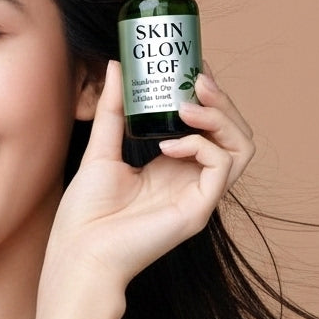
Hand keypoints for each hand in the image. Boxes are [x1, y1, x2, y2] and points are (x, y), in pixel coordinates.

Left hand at [42, 62, 253, 307]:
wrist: (78, 253)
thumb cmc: (85, 214)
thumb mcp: (101, 150)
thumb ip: (114, 110)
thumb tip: (118, 65)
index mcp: (173, 167)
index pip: (210, 125)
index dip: (208, 95)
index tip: (194, 65)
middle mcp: (192, 181)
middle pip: (234, 133)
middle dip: (222, 100)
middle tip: (197, 78)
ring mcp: (198, 197)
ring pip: (241, 148)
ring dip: (221, 118)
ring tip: (188, 105)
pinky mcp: (197, 212)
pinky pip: (221, 168)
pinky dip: (200, 146)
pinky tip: (168, 146)